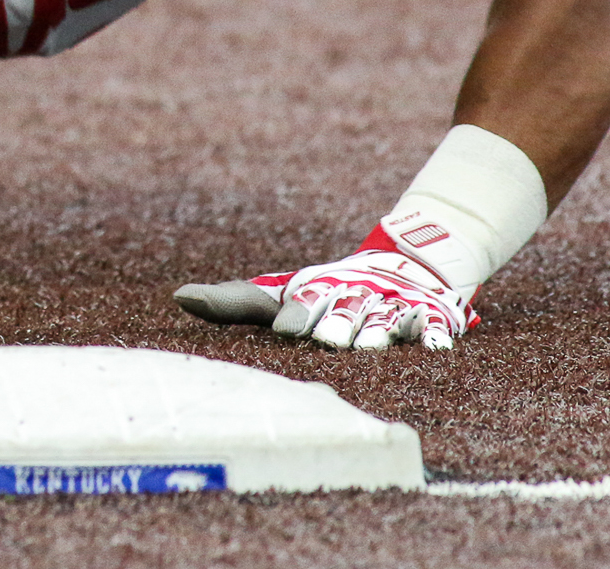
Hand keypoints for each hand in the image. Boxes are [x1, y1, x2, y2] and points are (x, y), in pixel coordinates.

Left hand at [174, 247, 477, 350]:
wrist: (402, 263)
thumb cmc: (322, 293)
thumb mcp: (278, 293)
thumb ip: (233, 301)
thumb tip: (176, 298)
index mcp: (316, 291)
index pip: (302, 300)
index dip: (296, 312)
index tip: (286, 328)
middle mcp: (354, 296)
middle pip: (345, 312)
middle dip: (336, 324)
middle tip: (329, 340)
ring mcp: (391, 307)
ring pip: (385, 322)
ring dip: (378, 332)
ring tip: (370, 345)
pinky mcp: (428, 316)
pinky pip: (431, 327)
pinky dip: (432, 335)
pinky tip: (433, 346)